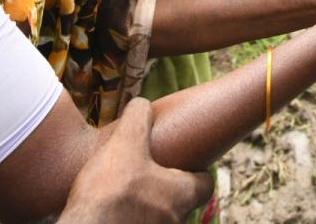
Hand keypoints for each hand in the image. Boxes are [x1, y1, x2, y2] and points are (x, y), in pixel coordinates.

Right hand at [60, 98, 212, 223]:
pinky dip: (131, 218)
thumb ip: (138, 118)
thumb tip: (142, 104)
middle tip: (148, 172)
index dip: (198, 172)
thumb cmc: (110, 191)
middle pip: (181, 202)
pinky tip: (112, 209)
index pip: (205, 185)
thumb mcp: (125, 143)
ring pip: (160, 218)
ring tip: (126, 192)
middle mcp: (175, 221)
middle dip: (167, 188)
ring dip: (148, 205)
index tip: (186, 163)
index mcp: (181, 195)